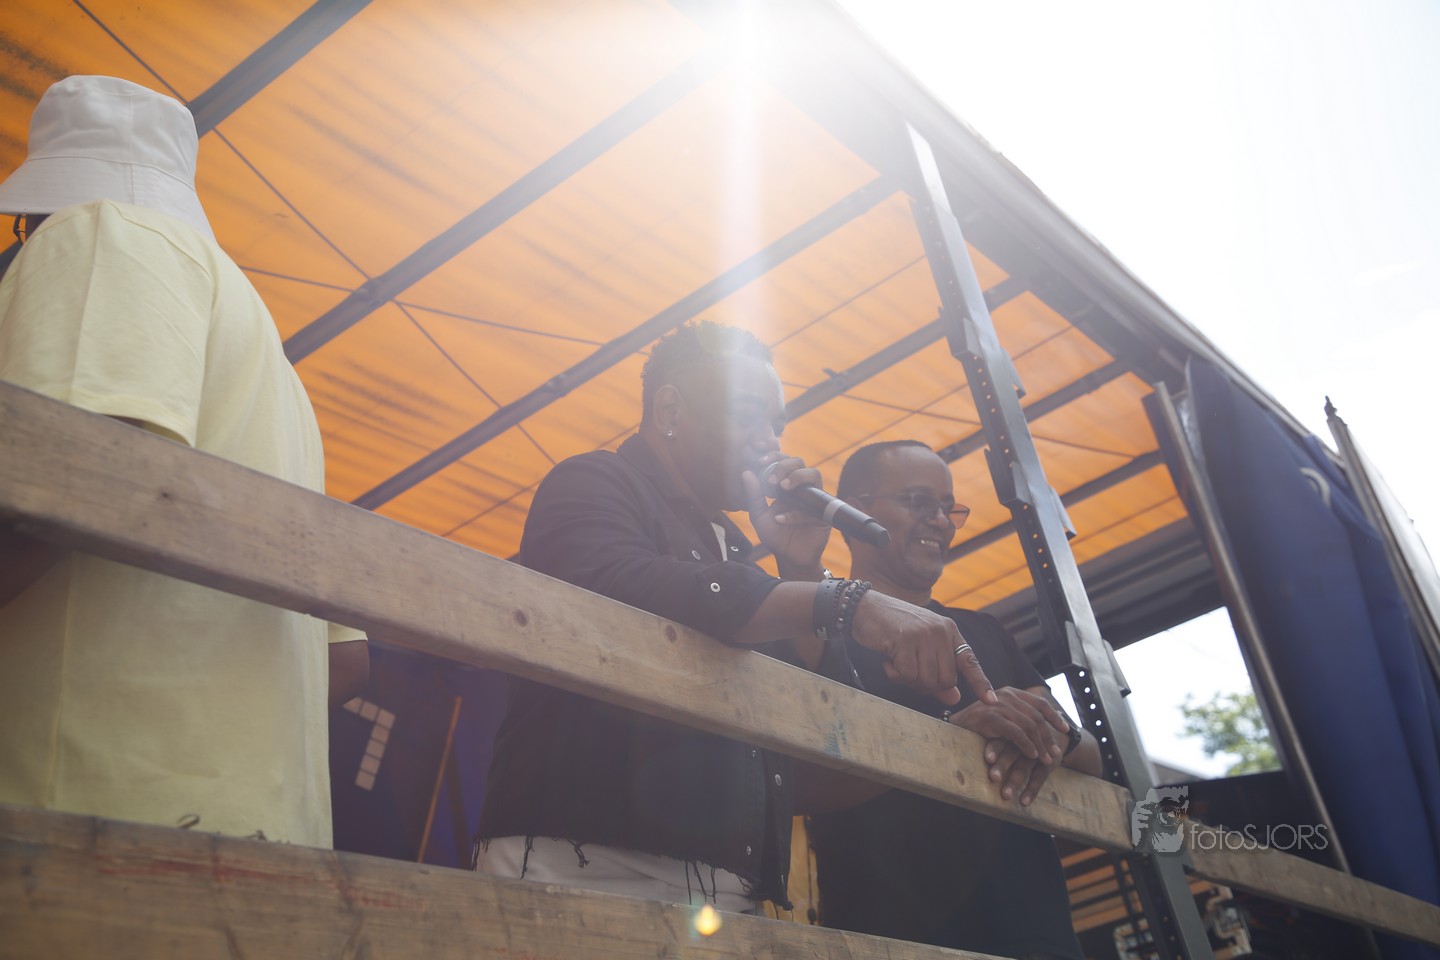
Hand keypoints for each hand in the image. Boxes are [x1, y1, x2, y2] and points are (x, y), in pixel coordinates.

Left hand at [743, 453, 830, 577]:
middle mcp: (801, 488)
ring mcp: (814, 499)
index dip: (773, 456)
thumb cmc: (775, 534)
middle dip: (785, 465)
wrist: (789, 557)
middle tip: (772, 479)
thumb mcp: (759, 515)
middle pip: (800, 462)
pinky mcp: (823, 515)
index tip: (759, 460)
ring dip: (798, 477)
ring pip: (814, 475)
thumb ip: (753, 496)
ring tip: (783, 488)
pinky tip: (780, 520)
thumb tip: (746, 472)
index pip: (783, 460)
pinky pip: (812, 508)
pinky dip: (795, 514)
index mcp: (786, 484)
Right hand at [849, 591, 998, 705]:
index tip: (991, 701)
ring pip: (927, 681)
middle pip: (946, 680)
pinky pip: (907, 675)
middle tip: (908, 673)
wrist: (865, 608)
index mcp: (949, 630)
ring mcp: (924, 634)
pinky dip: (895, 674)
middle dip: (927, 686)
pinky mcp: (906, 640)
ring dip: (908, 680)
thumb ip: (937, 672)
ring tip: (896, 663)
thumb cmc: (893, 629)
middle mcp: (941, 631)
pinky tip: (887, 660)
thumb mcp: (919, 648)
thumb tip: (954, 698)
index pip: (969, 660)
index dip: (981, 683)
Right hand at [948, 687, 1068, 804]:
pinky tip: (1032, 756)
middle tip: (1055, 754)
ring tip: (1046, 759)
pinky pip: (1016, 733)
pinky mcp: (991, 718)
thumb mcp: (1000, 716)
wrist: (952, 728)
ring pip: (1029, 726)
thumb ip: (1018, 716)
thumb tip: (1043, 724)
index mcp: (1010, 692)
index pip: (1039, 702)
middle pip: (1037, 716)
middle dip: (1048, 737)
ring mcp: (998, 705)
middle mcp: (1006, 695)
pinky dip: (1027, 745)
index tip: (1066, 730)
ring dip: (1040, 745)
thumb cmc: (977, 726)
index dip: (1055, 716)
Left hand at [976, 735, 1058, 806]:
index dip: (994, 748)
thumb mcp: (1004, 732)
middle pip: (1012, 751)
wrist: (1053, 733)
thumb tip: (949, 744)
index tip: (987, 759)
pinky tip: (1023, 802)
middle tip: (993, 778)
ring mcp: (1037, 751)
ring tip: (1005, 795)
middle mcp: (1022, 740)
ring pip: (1025, 766)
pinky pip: (1040, 777)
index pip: (1001, 737)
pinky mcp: (1049, 762)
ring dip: (1015, 781)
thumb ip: (981, 735)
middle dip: (1003, 765)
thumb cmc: (1017, 737)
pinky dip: (1032, 790)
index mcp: (1010, 730)